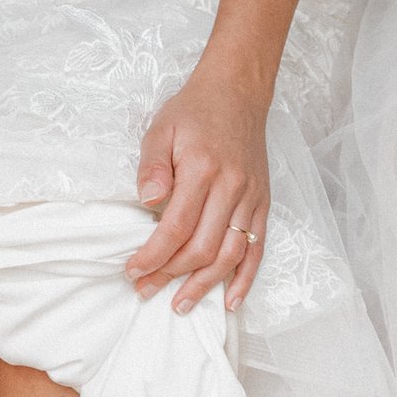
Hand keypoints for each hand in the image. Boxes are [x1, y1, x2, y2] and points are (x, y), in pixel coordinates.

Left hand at [127, 62, 271, 314]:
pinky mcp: (263, 202)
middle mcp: (232, 187)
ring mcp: (251, 197)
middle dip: (171, 275)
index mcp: (203, 169)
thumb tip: (148, 201)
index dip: (154, 254)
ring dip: (205, 284)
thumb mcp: (160, 129)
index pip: (177, 226)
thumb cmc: (194, 111)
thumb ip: (152, 166)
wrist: (237, 92)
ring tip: (181, 304)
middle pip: (203, 247)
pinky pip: (258, 248)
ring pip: (231, 254)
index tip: (133, 270)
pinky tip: (229, 300)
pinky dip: (245, 278)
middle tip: (145, 290)